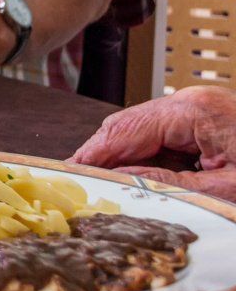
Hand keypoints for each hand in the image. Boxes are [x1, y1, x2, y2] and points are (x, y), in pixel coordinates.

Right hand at [69, 85, 235, 201]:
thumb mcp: (227, 189)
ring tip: (112, 187)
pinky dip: (150, 159)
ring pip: (143, 132)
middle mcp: (191, 101)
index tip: (70, 171)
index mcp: (195, 110)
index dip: (95, 152)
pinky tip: (143, 179)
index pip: (126, 128)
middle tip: (83, 183)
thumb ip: (172, 184)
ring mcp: (197, 108)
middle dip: (104, 154)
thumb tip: (122, 179)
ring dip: (128, 160)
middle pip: (128, 125)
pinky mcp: (203, 120)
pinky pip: (164, 138)